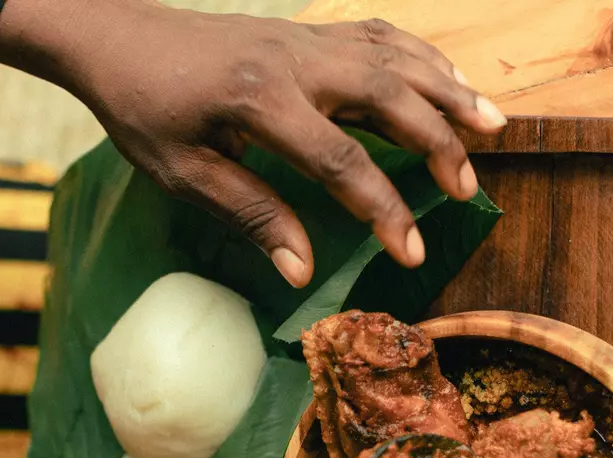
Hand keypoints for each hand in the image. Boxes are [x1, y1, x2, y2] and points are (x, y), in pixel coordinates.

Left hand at [0, 0, 506, 286]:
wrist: (118, 36)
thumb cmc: (143, 110)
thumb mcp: (184, 174)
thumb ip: (251, 215)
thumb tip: (302, 271)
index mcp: (260, 100)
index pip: (341, 162)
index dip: (383, 212)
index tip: (412, 253)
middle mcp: (295, 61)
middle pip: (389, 97)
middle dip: (437, 144)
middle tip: (467, 190)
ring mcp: (305, 38)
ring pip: (395, 57)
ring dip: (448, 90)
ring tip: (493, 126)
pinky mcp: (307, 31)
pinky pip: (378, 35)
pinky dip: (421, 56)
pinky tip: (448, 79)